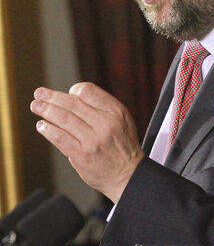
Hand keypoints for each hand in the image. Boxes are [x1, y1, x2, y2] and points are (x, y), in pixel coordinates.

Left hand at [31, 82, 143, 203]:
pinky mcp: (82, 155)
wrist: (128, 174)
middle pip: (72, 104)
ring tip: (36, 106)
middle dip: (52, 97)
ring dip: (46, 111)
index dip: (73, 90)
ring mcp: (93, 140)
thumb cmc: (123, 146)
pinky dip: (48, 130)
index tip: (66, 93)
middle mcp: (106, 123)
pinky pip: (60, 138)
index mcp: (116, 112)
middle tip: (39, 93)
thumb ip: (102, 108)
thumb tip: (74, 98)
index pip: (89, 92)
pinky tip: (42, 126)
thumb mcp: (123, 120)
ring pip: (64, 119)